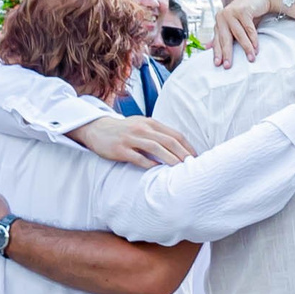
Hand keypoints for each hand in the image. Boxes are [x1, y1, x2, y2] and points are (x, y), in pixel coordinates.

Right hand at [67, 110, 194, 165]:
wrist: (97, 129)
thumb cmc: (125, 130)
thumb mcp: (143, 126)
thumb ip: (159, 134)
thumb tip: (180, 147)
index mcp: (151, 123)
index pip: (175, 135)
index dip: (187, 147)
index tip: (196, 158)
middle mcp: (142, 129)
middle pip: (168, 141)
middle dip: (183, 154)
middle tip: (193, 166)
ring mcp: (131, 138)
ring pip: (155, 148)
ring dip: (170, 159)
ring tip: (179, 169)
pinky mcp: (120, 149)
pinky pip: (137, 157)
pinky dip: (149, 163)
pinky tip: (157, 170)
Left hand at [211, 0, 283, 67]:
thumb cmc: (247, 13)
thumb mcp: (234, 25)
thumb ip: (222, 35)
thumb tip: (207, 47)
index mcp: (219, 21)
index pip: (217, 40)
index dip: (217, 52)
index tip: (219, 64)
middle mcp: (222, 16)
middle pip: (225, 38)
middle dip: (227, 53)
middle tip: (228, 66)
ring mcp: (232, 12)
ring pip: (239, 35)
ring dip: (246, 48)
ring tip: (251, 58)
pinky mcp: (243, 10)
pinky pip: (249, 29)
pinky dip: (253, 39)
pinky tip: (256, 48)